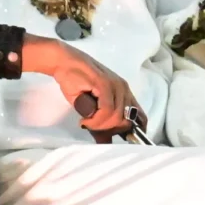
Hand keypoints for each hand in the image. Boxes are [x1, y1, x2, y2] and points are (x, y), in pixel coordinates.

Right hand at [24, 37, 141, 139]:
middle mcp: (124, 89)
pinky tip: (85, 120)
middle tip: (92, 127)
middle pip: (127, 122)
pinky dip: (95, 120)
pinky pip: (106, 111)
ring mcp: (116, 86)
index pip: (141, 118)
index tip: (118, 139)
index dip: (133, 132)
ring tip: (86, 122)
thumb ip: (101, 122)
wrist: (64, 62)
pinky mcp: (105, 85)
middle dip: (109, 131)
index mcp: (125, 93)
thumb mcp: (91, 107)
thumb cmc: (76, 83)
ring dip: (99, 126)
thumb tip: (106, 142)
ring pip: (116, 118)